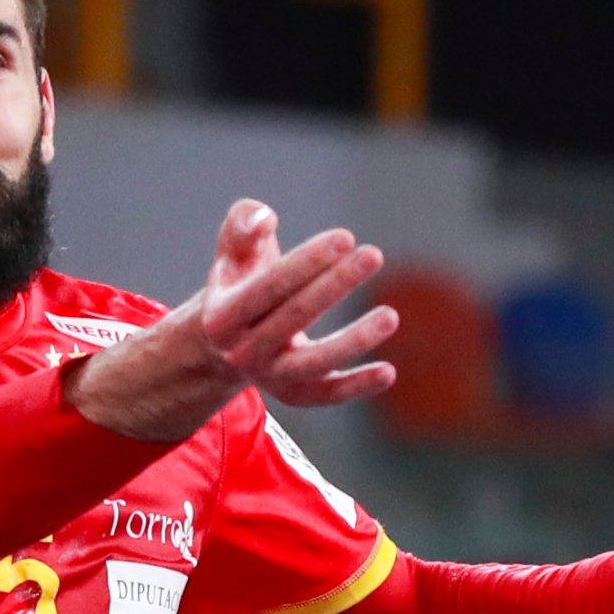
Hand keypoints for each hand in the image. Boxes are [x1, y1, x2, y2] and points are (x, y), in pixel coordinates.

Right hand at [70, 199, 397, 442]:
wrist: (225, 340)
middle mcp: (242, 350)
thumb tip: (264, 219)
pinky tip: (388, 372)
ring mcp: (268, 376)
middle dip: (334, 285)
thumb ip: (243, 223)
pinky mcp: (294, 394)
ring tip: (390, 316)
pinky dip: (356, 386)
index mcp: (223, 314)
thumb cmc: (240, 279)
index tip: (345, 238)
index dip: (306, 262)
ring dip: (352, 342)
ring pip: (312, 363)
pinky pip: (326, 394)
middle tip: (373, 255)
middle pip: (293, 317)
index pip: (269, 286)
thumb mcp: (232, 249)